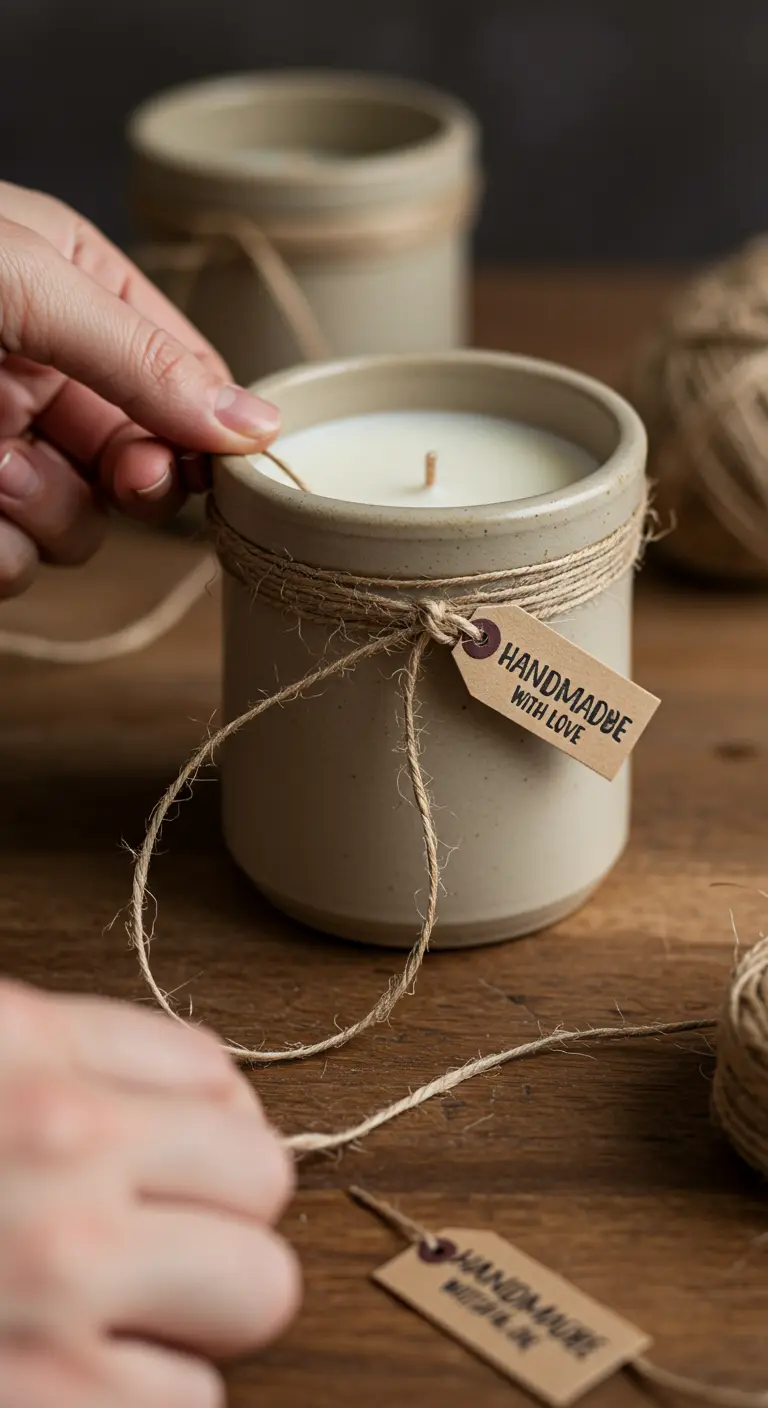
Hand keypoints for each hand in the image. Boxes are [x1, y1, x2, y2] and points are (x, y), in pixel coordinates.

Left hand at [0, 182, 280, 598]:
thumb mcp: (30, 285)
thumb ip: (142, 358)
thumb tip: (258, 426)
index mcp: (79, 295)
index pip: (188, 376)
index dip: (206, 430)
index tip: (214, 464)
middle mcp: (47, 374)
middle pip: (146, 464)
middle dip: (136, 480)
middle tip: (126, 480)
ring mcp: (2, 444)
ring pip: (81, 528)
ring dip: (47, 514)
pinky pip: (18, 564)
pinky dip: (2, 553)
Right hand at [0, 981, 298, 1407]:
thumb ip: (57, 1072)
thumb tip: (170, 1105)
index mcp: (21, 1044)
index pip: (208, 1070)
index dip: (210, 1129)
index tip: (181, 1164)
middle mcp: (60, 1140)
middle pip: (262, 1171)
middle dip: (222, 1219)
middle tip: (157, 1247)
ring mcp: (63, 1267)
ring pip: (259, 1288)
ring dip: (200, 1318)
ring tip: (120, 1323)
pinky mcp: (51, 1397)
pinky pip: (193, 1401)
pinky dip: (146, 1399)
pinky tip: (79, 1380)